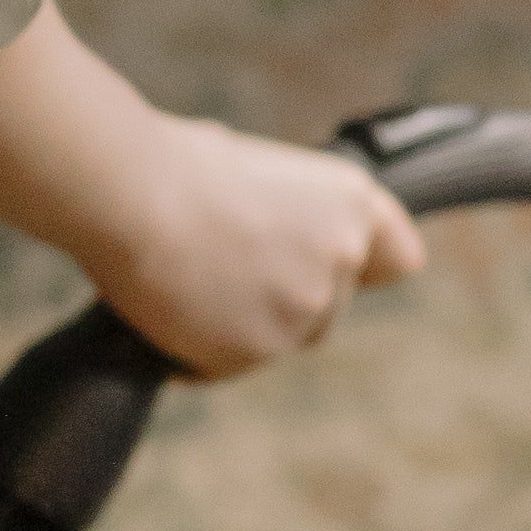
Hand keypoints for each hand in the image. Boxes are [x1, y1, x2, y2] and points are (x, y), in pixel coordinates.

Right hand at [78, 112, 423, 377]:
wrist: (132, 196)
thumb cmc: (177, 166)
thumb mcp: (254, 169)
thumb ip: (287, 212)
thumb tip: (263, 240)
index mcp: (350, 202)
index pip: (398, 256)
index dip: (367, 266)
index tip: (332, 268)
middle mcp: (342, 259)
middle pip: (326, 307)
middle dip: (281, 298)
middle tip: (219, 265)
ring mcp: (304, 312)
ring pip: (277, 339)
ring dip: (237, 324)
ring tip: (185, 280)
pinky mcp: (259, 352)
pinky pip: (227, 364)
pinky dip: (196, 350)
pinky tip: (167, 309)